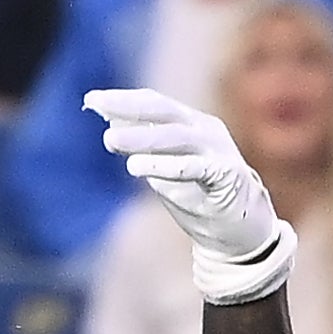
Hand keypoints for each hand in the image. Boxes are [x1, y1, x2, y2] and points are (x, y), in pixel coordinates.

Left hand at [84, 88, 295, 303]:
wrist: (240, 234)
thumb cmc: (199, 199)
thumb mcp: (164, 171)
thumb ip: (143, 149)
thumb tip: (110, 126)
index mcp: (191, 123)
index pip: (155, 103)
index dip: (124, 100)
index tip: (92, 100)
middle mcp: (206, 130)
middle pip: (164, 111)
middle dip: (128, 107)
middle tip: (98, 107)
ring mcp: (219, 150)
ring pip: (176, 136)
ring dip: (141, 139)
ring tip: (110, 141)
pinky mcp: (228, 175)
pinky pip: (194, 167)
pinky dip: (165, 166)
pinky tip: (137, 167)